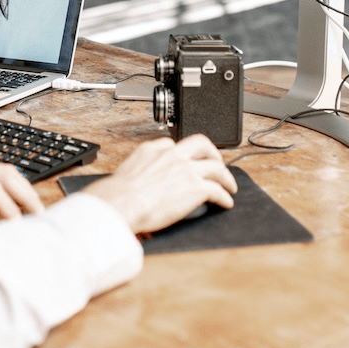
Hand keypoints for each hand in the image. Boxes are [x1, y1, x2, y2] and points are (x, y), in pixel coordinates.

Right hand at [82, 135, 236, 234]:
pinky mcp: (196, 188)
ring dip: (226, 176)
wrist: (124, 202)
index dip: (183, 153)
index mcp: (153, 150)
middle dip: (212, 153)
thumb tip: (137, 180)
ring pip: (216, 167)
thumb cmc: (119, 194)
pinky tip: (226, 202)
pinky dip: (224, 196)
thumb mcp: (126, 171)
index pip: (173, 144)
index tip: (185, 160)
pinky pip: (217, 190)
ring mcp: (187, 170)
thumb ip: (137, 168)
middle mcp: (173, 155)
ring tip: (229, 185)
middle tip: (216, 163)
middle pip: (201, 145)